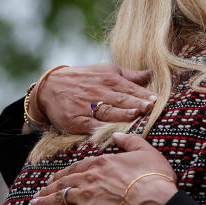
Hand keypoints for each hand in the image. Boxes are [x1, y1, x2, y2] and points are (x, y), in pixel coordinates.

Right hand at [26, 64, 156, 133]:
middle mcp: (98, 93)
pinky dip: (100, 129)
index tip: (156, 99)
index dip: (142, 94)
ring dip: (121, 114)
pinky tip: (111, 133)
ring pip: (107, 111)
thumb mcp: (105, 71)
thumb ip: (129, 76)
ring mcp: (86, 107)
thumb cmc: (84, 79)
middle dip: (135, 103)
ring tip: (135, 115)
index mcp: (108, 80)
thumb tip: (151, 73)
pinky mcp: (75, 120)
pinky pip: (90, 126)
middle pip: (120, 99)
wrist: (50, 87)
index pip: (129, 88)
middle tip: (149, 107)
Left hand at [30, 133, 177, 204]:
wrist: (153, 200)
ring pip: (60, 196)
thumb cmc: (153, 177)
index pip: (78, 166)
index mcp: (102, 162)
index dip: (65, 172)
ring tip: (35, 203)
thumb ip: (129, 142)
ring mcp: (86, 195)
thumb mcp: (145, 151)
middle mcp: (90, 177)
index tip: (57, 176)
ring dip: (45, 199)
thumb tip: (117, 135)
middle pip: (64, 181)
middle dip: (50, 186)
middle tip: (40, 191)